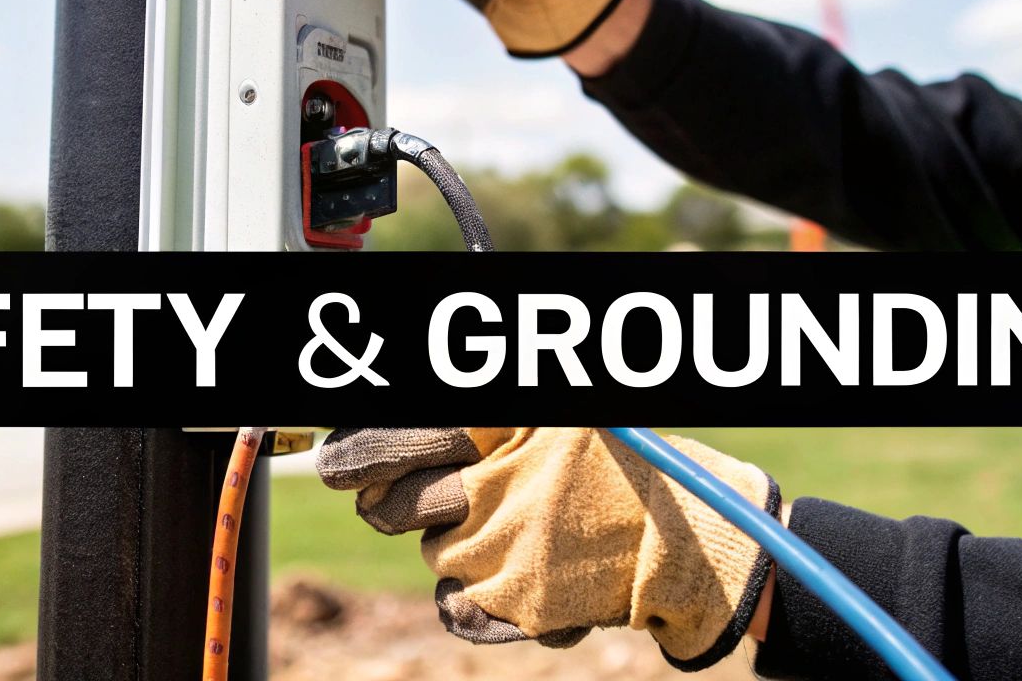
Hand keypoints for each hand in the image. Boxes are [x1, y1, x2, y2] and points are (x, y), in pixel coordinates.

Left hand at [315, 427, 778, 670]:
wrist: (688, 540)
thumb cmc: (618, 464)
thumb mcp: (552, 417)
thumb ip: (477, 415)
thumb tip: (380, 422)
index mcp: (503, 424)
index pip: (394, 435)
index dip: (353, 452)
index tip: (333, 464)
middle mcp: (497, 482)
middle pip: (391, 505)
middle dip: (386, 505)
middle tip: (392, 502)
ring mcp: (505, 546)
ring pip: (432, 553)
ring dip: (451, 543)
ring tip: (506, 527)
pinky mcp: (519, 601)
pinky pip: (456, 605)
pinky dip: (473, 596)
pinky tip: (512, 571)